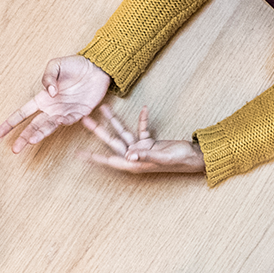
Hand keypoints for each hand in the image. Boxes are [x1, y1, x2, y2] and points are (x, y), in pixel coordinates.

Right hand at [0, 56, 111, 152]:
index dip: (10, 123)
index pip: (22, 113)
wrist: (96, 68)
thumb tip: (49, 92)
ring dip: (40, 134)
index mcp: (42, 98)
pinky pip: (69, 120)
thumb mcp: (56, 65)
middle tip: (16, 149)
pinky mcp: (79, 113)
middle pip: (33, 125)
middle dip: (23, 137)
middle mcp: (51, 108)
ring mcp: (64, 112)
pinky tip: (58, 121)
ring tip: (31, 140)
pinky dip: (63, 121)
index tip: (0, 133)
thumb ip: (48, 77)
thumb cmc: (75, 65)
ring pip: (49, 127)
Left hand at [81, 105, 205, 174]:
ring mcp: (141, 148)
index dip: (94, 157)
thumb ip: (146, 155)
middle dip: (98, 131)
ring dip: (114, 121)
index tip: (79, 154)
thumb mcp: (163, 157)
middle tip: (84, 120)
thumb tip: (129, 155)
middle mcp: (134, 156)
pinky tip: (143, 109)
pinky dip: (142, 119)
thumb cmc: (180, 161)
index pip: (110, 160)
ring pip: (123, 132)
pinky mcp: (149, 142)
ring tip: (104, 108)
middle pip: (112, 142)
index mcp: (134, 164)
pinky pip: (142, 128)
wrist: (194, 158)